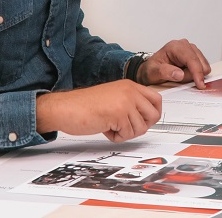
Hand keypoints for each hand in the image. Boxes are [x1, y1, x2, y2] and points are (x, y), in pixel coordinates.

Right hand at [35, 80, 161, 141]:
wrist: (65, 108)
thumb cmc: (84, 105)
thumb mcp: (113, 97)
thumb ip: (130, 103)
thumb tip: (146, 117)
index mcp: (129, 85)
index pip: (156, 99)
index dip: (153, 114)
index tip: (146, 121)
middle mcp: (130, 91)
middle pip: (154, 115)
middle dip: (141, 126)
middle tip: (125, 126)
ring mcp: (126, 101)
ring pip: (141, 128)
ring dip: (126, 133)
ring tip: (110, 125)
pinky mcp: (119, 114)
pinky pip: (128, 134)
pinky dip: (116, 136)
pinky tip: (105, 128)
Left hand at [137, 38, 211, 88]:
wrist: (150, 69)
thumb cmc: (152, 69)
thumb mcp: (153, 73)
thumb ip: (165, 72)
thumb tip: (180, 74)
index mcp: (174, 47)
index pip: (191, 59)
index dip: (197, 72)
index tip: (200, 84)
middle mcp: (184, 45)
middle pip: (199, 62)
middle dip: (193, 75)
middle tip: (180, 80)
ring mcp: (191, 50)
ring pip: (203, 66)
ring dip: (194, 75)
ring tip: (181, 76)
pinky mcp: (195, 56)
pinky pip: (203, 67)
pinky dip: (197, 74)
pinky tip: (186, 75)